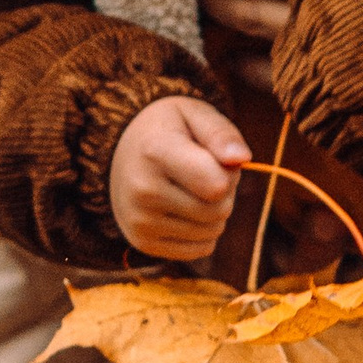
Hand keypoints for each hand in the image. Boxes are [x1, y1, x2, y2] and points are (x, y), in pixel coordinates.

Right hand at [109, 96, 250, 262]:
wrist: (121, 153)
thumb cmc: (168, 129)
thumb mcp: (193, 113)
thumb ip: (220, 132)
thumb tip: (241, 159)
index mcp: (155, 151)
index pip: (218, 185)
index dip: (229, 172)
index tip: (214, 157)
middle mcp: (142, 190)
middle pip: (219, 210)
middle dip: (225, 192)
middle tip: (206, 172)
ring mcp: (140, 221)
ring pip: (213, 232)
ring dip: (215, 212)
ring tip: (193, 189)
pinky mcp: (143, 243)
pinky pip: (200, 250)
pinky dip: (203, 232)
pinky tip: (184, 210)